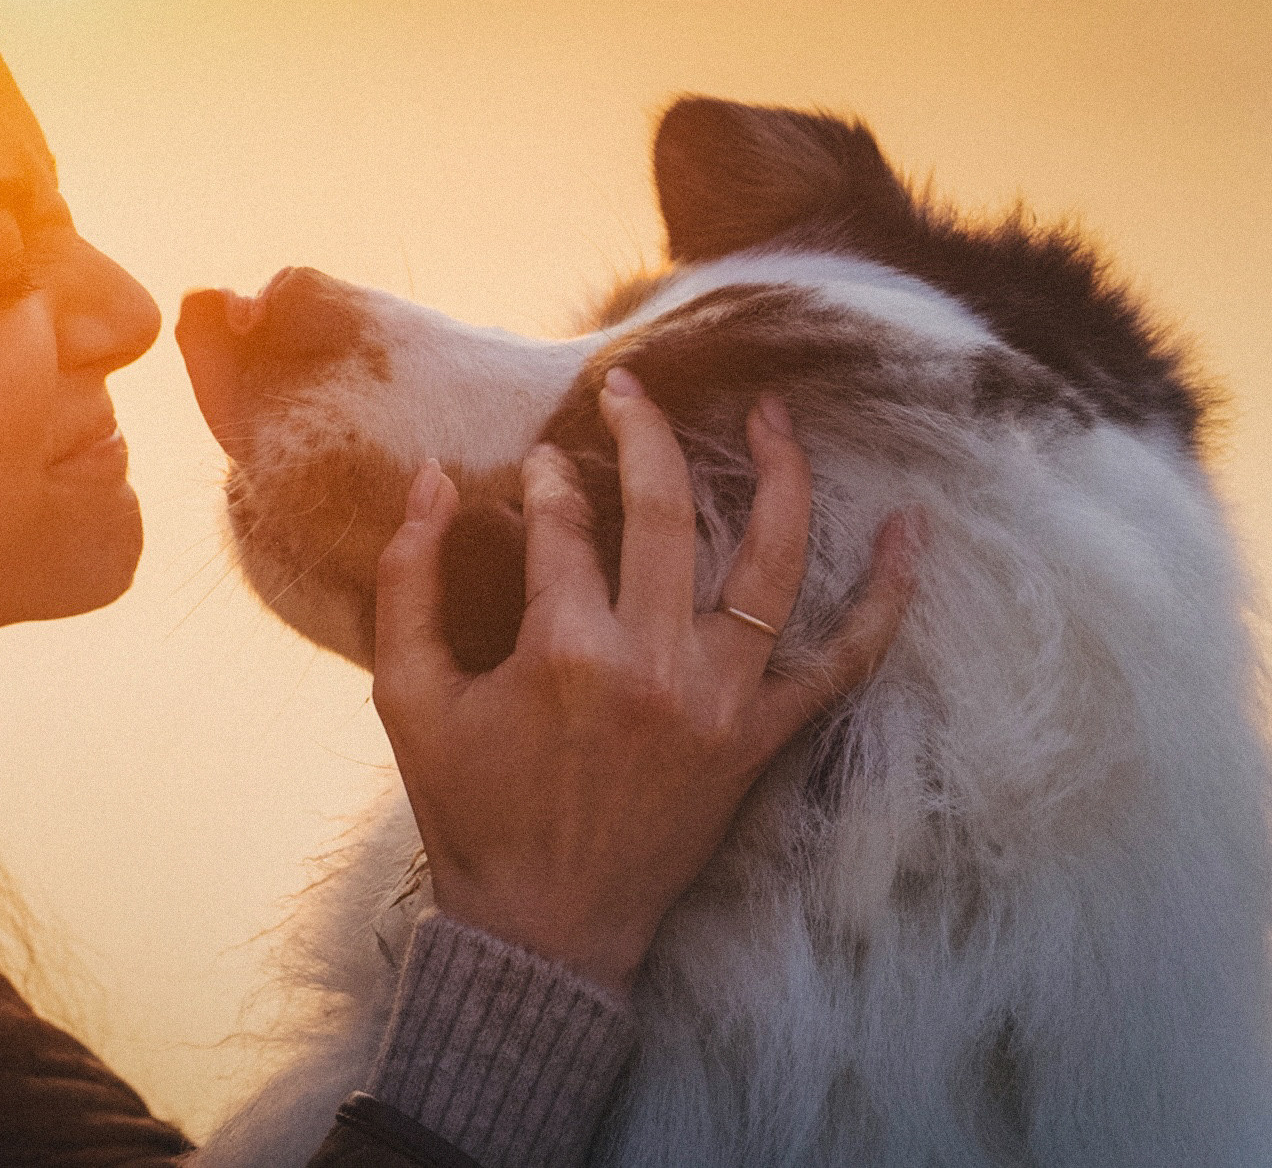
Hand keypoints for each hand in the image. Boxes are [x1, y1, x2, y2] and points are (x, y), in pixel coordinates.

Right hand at [371, 367, 921, 994]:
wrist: (543, 930)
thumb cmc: (470, 813)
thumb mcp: (408, 697)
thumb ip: (408, 579)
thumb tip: (429, 476)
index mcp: (563, 651)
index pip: (564, 524)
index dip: (545, 481)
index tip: (537, 466)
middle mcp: (653, 665)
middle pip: (665, 513)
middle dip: (643, 432)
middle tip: (628, 388)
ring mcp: (719, 703)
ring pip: (769, 563)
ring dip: (778, 475)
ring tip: (772, 411)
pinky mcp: (760, 741)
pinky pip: (842, 663)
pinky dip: (883, 598)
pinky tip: (908, 528)